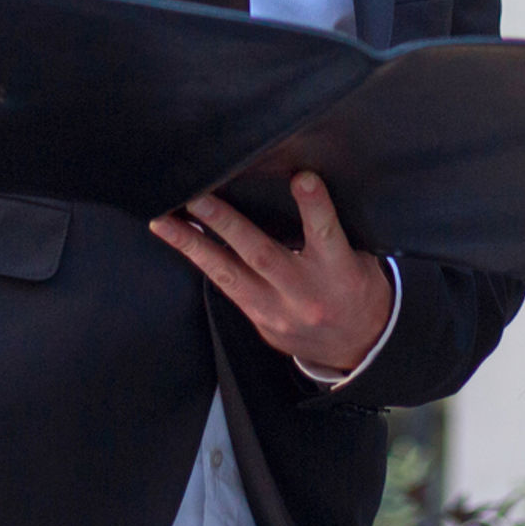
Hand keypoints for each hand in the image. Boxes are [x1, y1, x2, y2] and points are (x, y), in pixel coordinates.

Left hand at [149, 175, 395, 378]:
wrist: (360, 347)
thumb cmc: (357, 289)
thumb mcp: (358, 257)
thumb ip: (330, 231)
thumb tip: (299, 186)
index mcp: (339, 271)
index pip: (326, 234)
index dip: (315, 206)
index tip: (301, 178)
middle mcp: (305, 293)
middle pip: (261, 254)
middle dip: (225, 223)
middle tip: (198, 197)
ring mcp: (278, 312)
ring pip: (229, 276)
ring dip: (193, 245)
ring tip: (164, 222)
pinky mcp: (261, 323)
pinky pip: (227, 290)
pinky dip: (204, 264)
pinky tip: (183, 243)